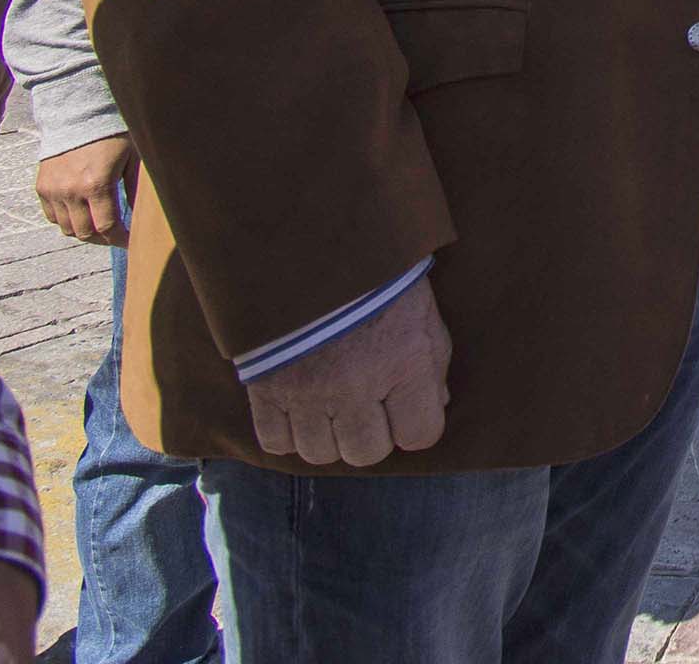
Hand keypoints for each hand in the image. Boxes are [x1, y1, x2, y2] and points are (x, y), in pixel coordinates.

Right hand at [37, 134, 136, 245]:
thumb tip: (143, 216)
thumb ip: (136, 189)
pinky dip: (67, 220)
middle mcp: (71, 191)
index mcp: (96, 184)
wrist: (78, 113)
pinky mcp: (42, 186)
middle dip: (105, 239)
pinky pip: (52, 216)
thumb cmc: (112, 133)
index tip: (132, 241)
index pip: (107, 227)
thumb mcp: (133, 158)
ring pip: (67, 228)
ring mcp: (53, 190)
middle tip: (118, 236)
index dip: (121, 238)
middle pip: (86, 233)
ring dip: (85, 231)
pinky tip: (83, 214)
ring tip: (102, 226)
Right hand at [244, 272, 451, 467]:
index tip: (407, 407)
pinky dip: (288, 431)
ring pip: (319, 453)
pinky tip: (299, 406)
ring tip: (332, 404)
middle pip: (366, 453)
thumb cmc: (376, 278)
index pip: (419, 435)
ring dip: (329, 435)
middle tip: (367, 406)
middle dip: (372, 434)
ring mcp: (307, 391)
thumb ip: (431, 366)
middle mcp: (356, 385)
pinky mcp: (266, 389)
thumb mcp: (422, 314)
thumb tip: (432, 406)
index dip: (416, 425)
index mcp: (404, 363)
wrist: (306, 244)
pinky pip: (276, 442)